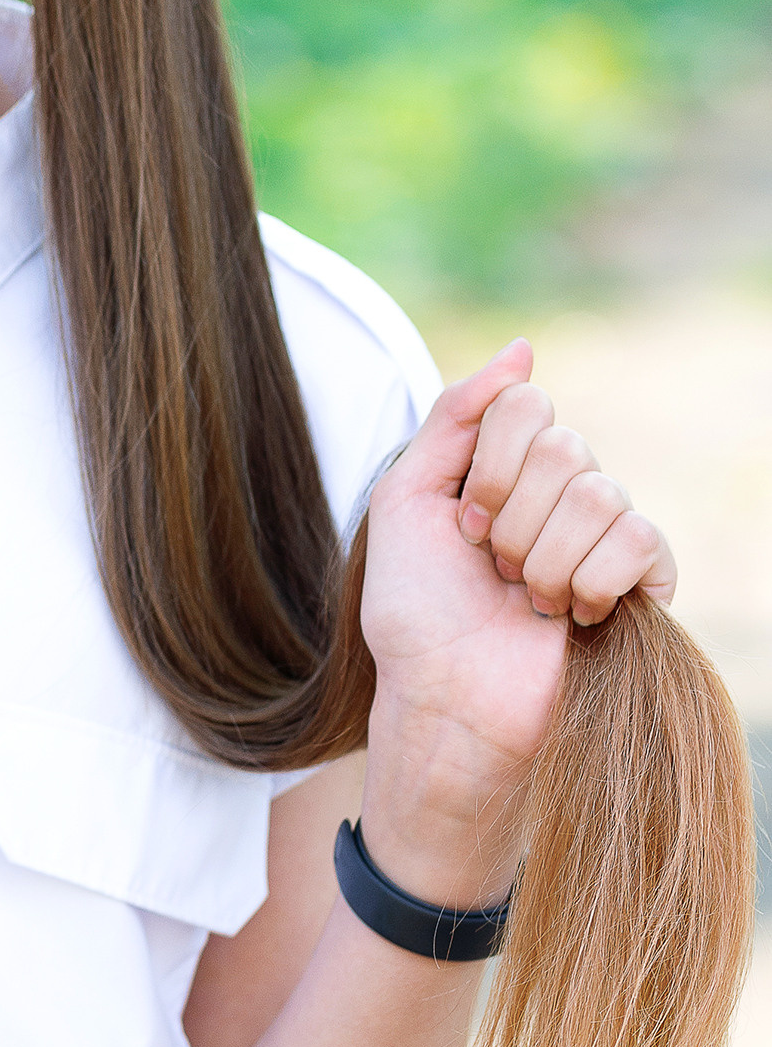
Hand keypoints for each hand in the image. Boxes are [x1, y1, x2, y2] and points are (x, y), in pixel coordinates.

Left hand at [356, 341, 675, 903]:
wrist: (444, 698)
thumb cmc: (414, 610)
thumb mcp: (404, 499)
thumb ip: (454, 415)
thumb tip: (523, 348)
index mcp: (506, 463)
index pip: (527, 405)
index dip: (489, 470)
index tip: (462, 526)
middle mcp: (560, 487)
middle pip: (564, 447)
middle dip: (512, 522)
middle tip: (492, 570)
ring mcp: (603, 533)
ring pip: (600, 495)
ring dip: (545, 561)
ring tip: (526, 601)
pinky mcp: (639, 582)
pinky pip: (641, 540)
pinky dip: (593, 582)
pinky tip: (572, 615)